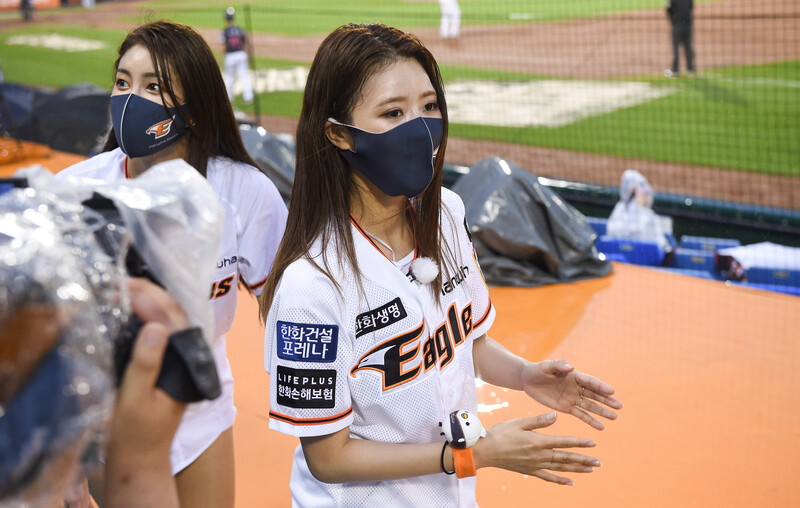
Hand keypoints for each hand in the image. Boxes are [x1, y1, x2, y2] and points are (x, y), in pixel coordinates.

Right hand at [105, 278, 186, 506]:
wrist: (141, 459)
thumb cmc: (135, 432)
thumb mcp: (135, 398)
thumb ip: (146, 363)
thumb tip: (156, 326)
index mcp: (186, 362)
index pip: (172, 318)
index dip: (148, 297)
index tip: (121, 285)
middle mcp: (189, 357)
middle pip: (175, 313)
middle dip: (149, 292)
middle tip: (119, 281)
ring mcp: (181, 359)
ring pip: (171, 318)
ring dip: (149, 300)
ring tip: (121, 289)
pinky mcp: (169, 364)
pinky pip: (163, 330)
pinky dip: (148, 314)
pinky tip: (130, 308)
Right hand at [474, 412, 599, 485]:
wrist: (486, 451)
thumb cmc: (501, 433)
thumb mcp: (519, 423)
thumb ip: (538, 421)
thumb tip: (555, 415)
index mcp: (538, 441)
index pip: (563, 442)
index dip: (579, 443)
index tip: (593, 443)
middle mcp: (539, 455)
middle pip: (565, 458)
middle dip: (583, 459)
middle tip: (598, 462)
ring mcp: (535, 465)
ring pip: (560, 468)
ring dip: (576, 469)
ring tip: (591, 469)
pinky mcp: (530, 471)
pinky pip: (548, 477)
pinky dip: (560, 480)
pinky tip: (570, 482)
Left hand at [521, 359, 622, 429]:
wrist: (528, 380)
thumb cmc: (538, 370)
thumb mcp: (546, 366)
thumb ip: (558, 365)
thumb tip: (571, 367)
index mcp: (574, 375)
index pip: (590, 381)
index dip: (601, 386)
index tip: (612, 391)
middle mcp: (576, 387)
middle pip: (594, 395)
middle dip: (607, 401)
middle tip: (619, 407)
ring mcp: (572, 398)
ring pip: (590, 406)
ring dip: (602, 412)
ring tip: (615, 417)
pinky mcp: (566, 408)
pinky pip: (581, 415)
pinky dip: (591, 421)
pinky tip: (601, 427)